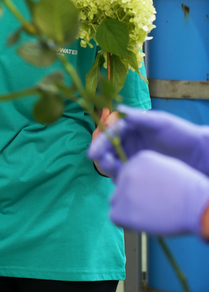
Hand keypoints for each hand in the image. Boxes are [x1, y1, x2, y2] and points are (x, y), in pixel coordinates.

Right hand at [88, 106, 208, 178]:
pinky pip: (125, 175)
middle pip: (108, 149)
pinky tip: (124, 182)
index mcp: (131, 127)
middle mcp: (129, 142)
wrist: (199, 155)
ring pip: (114, 163)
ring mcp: (133, 157)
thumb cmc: (181, 133)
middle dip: (102, 156)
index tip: (93, 153)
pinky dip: (120, 178)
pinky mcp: (140, 172)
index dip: (100, 142)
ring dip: (109, 167)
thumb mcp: (161, 123)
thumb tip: (119, 109)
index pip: (110, 133)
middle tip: (102, 164)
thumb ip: (140, 118)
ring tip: (114, 172)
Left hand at [109, 150, 208, 237]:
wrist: (196, 205)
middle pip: (120, 187)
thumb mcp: (166, 168)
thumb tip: (139, 184)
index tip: (151, 197)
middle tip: (149, 208)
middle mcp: (128, 171)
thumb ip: (148, 172)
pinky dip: (125, 222)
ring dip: (127, 209)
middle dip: (131, 198)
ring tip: (147, 216)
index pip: (127, 175)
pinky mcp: (125, 209)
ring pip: (116, 201)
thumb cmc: (188, 190)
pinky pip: (115, 217)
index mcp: (139, 159)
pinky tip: (140, 224)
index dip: (137, 188)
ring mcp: (125, 190)